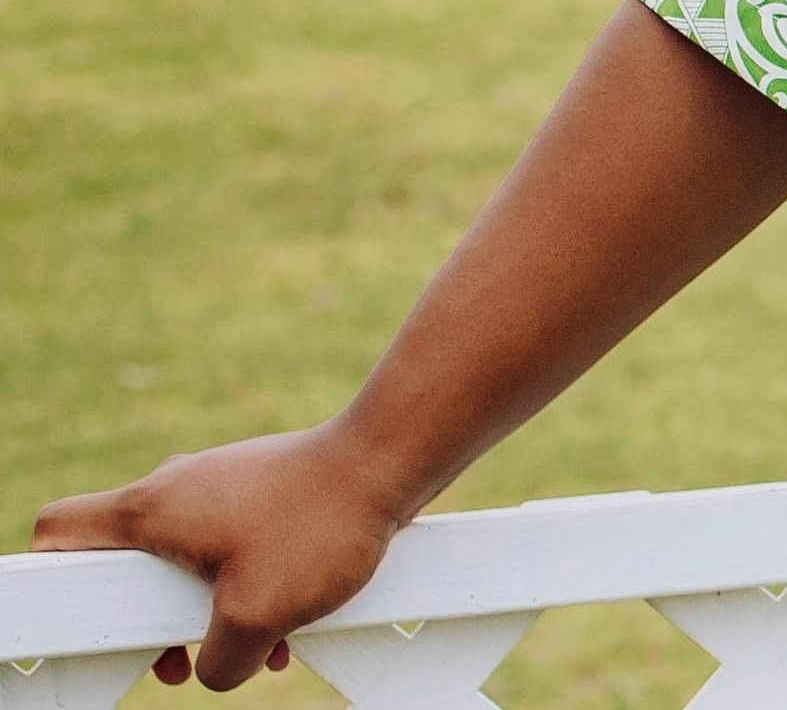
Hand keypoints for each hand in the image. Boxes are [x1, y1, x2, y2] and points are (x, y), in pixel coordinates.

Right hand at [31, 422, 410, 689]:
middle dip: (149, 623)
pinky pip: (234, 547)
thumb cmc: (317, 527)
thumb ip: (214, 662)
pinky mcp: (263, 488)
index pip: (59, 528)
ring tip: (256, 648)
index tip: (84, 616)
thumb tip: (214, 669)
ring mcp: (221, 482)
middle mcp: (177, 487)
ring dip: (210, 611)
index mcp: (151, 510)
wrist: (391, 461)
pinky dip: (251, 585)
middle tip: (175, 661)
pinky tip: (295, 621)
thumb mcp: (254, 619)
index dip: (50, 576)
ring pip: (189, 561)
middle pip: (127, 563)